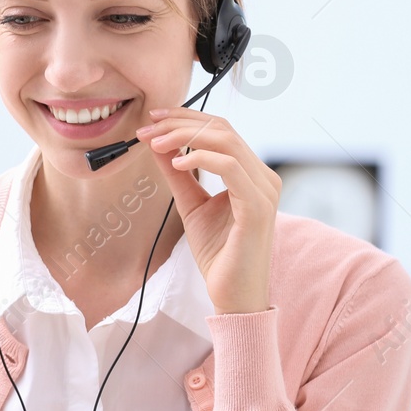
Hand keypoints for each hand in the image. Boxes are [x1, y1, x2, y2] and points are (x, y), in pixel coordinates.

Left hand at [138, 107, 280, 314]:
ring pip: (227, 141)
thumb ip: (179, 174)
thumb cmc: (218, 253)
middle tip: (146, 130)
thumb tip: (158, 145)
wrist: (233, 293)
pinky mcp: (258, 206)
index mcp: (250, 173)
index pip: (221, 129)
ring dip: (184, 137)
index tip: (152, 120)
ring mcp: (264, 190)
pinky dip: (201, 158)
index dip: (186, 118)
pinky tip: (176, 163)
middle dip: (180, 123)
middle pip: (223, 128)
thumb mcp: (191, 205)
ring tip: (154, 144)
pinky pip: (231, 168)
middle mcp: (263, 176)